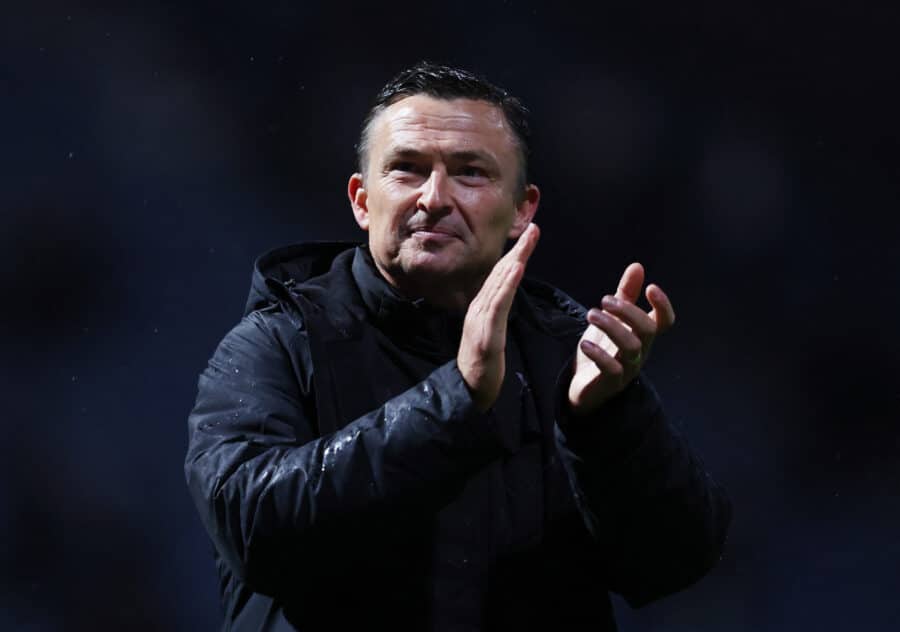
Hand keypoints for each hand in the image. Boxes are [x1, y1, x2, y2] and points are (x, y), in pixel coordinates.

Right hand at [458, 223, 539, 411]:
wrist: (468, 391)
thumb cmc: (482, 367)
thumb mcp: (491, 337)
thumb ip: (495, 317)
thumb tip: (502, 301)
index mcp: (482, 310)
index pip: (500, 277)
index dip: (515, 256)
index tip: (530, 238)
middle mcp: (478, 309)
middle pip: (499, 274)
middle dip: (518, 251)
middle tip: (534, 229)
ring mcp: (480, 321)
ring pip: (498, 285)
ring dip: (514, 261)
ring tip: (528, 242)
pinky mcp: (485, 334)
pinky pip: (497, 305)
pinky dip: (506, 285)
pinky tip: (516, 270)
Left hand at [567, 262, 675, 414]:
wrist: (583, 387)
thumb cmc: (602, 350)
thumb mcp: (612, 319)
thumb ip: (625, 294)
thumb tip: (638, 266)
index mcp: (642, 336)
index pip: (664, 322)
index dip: (663, 305)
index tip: (650, 287)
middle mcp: (640, 352)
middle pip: (647, 330)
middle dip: (628, 311)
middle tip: (604, 299)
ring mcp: (627, 369)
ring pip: (631, 347)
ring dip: (611, 327)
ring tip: (591, 314)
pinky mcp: (610, 383)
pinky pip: (612, 369)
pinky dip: (599, 354)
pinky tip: (585, 343)